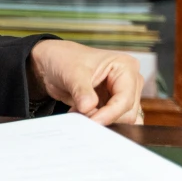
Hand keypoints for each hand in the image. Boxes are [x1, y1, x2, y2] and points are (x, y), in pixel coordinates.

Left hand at [28, 40, 144, 124]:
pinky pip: (113, 121)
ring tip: (79, 112)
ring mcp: (122, 94)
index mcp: (125, 66)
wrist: (52, 63)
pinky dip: (98, 121)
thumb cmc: (64, 59)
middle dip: (104, 117)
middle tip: (82, 115)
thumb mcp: (72, 73)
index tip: (94, 121)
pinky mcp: (113, 105)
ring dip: (100, 120)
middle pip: (127, 111)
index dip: (110, 113)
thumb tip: (88, 108)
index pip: (125, 97)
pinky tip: (83, 115)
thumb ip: (82, 91)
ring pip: (122, 119)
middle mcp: (129, 81)